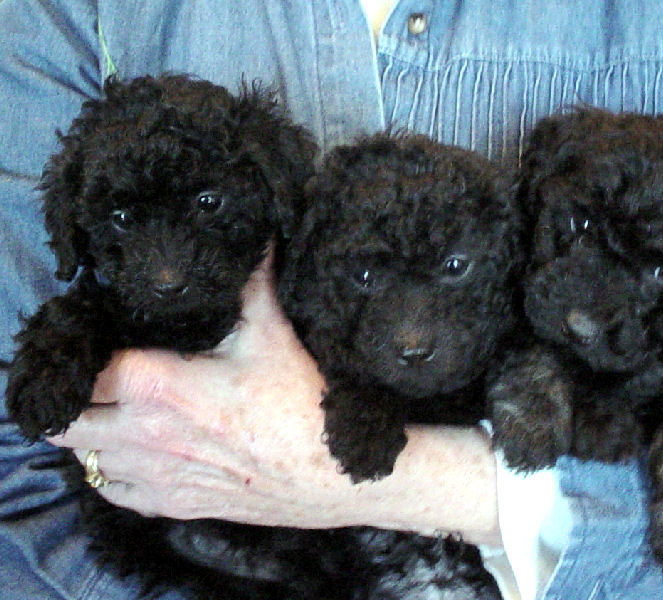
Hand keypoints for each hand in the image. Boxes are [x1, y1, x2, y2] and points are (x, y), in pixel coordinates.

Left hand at [48, 255, 500, 544]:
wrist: (339, 474)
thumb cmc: (304, 403)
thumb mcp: (273, 333)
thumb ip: (251, 280)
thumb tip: (256, 232)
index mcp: (155, 385)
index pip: (79, 368)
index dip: (80, 350)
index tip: (98, 337)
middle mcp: (141, 435)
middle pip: (65, 418)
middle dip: (75, 393)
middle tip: (102, 373)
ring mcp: (155, 476)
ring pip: (84, 456)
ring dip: (93, 431)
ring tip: (119, 408)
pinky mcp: (174, 505)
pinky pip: (113, 490)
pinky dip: (114, 469)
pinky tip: (139, 449)